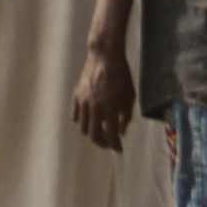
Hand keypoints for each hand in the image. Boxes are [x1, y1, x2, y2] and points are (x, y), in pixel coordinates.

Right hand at [70, 32, 133, 150]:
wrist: (105, 56)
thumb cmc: (121, 76)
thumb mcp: (130, 97)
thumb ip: (126, 116)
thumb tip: (121, 131)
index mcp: (111, 108)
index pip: (112, 135)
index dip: (115, 145)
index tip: (119, 150)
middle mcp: (95, 108)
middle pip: (94, 136)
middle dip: (102, 143)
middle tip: (108, 144)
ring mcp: (84, 102)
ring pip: (83, 128)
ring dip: (92, 133)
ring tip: (99, 131)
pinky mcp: (77, 95)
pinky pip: (76, 115)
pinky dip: (82, 121)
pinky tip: (90, 119)